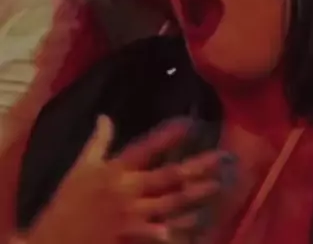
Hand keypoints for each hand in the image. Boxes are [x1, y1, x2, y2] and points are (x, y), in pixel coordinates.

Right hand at [25, 117, 231, 243]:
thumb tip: (105, 117)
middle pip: (168, 176)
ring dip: (196, 195)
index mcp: (115, 170)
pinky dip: (180, 230)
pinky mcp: (133, 237)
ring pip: (172, 204)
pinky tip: (199, 225)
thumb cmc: (67, 203)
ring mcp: (133, 216)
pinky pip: (163, 233)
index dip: (169, 135)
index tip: (190, 122)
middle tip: (222, 157)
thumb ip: (97, 142)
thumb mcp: (80, 168)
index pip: (146, 147)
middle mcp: (128, 190)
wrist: (54, 242)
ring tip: (218, 185)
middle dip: (197, 166)